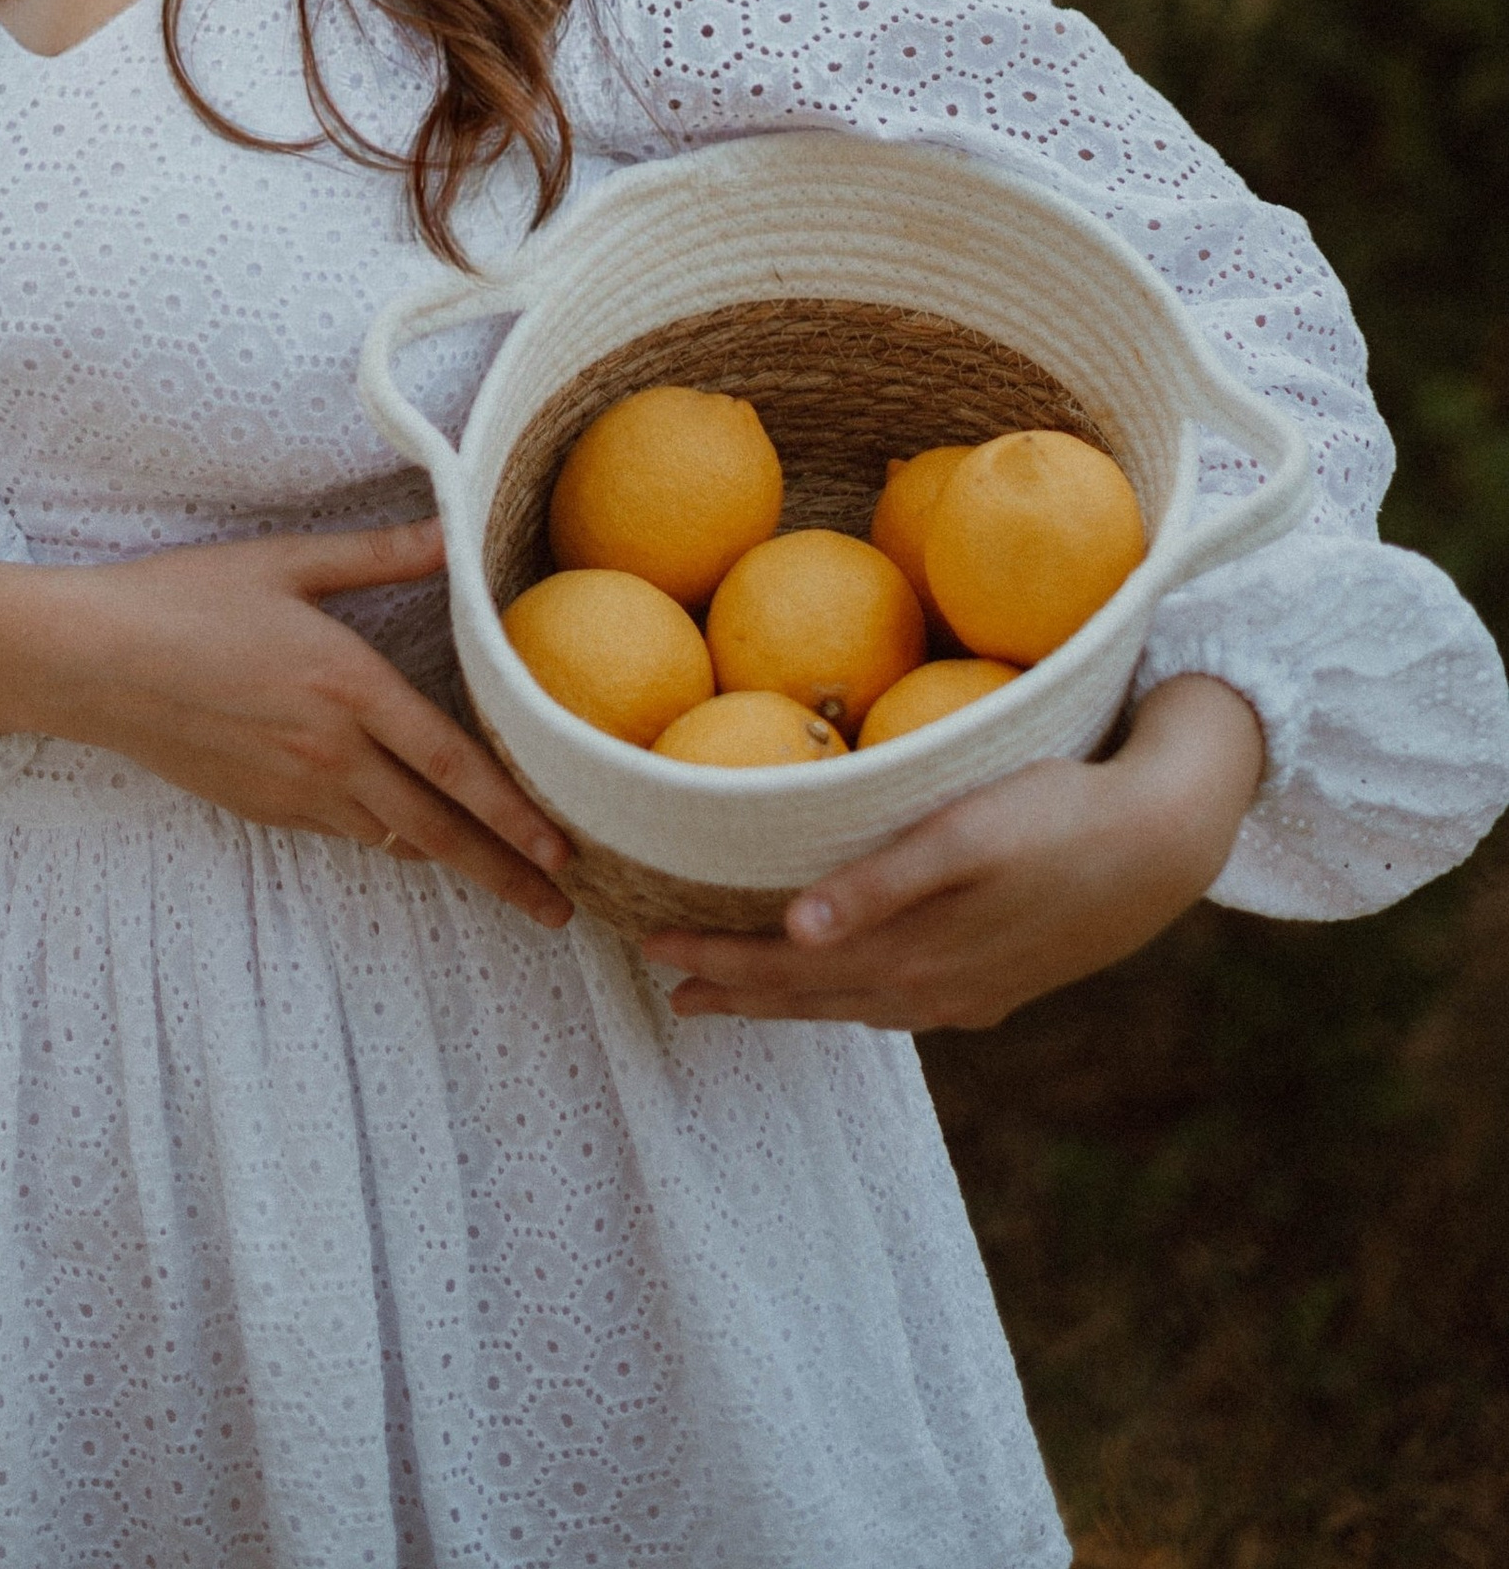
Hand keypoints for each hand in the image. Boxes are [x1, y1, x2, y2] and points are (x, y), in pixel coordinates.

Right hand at [0, 517, 573, 927]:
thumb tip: (454, 529)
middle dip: (504, 873)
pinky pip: (343, 832)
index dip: (513, 813)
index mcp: (346, 686)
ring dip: (452, 861)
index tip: (564, 850)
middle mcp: (329, 750)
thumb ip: (381, 554)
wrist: (90, 660)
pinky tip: (411, 840)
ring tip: (507, 882)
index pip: (451, 764)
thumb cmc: (186, 598)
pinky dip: (388, 840)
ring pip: (392, 838)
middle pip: (435, 829)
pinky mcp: (260, 806)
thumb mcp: (287, 561)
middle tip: (561, 910)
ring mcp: (292, 788)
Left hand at [658, 673, 1265, 1030]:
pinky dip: (852, 997)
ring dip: (789, 1000)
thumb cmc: (1057, 814)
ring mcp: (971, 992)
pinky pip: (902, 1002)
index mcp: (914, 954)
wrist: (1165, 840)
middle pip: (811, 996)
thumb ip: (878, 886)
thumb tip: (793, 933)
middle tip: (669, 987)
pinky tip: (846, 988)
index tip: (654, 952)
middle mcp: (935, 988)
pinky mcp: (1002, 981)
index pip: (787, 968)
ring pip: (854, 1004)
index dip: (719, 961)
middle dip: (737, 991)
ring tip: (733, 997)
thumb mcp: (964, 838)